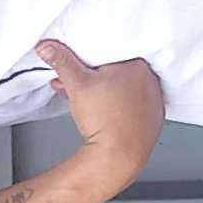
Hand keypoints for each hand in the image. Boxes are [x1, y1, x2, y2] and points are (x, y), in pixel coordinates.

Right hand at [38, 41, 165, 176]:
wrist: (117, 156)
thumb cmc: (103, 120)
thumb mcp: (76, 84)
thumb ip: (61, 60)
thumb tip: (48, 47)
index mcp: (136, 64)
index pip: (114, 52)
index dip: (94, 59)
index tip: (83, 65)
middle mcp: (150, 81)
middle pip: (119, 71)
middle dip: (96, 76)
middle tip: (82, 84)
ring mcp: (154, 101)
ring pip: (126, 88)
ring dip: (108, 91)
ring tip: (90, 102)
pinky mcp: (154, 119)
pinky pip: (135, 106)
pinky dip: (121, 106)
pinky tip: (107, 113)